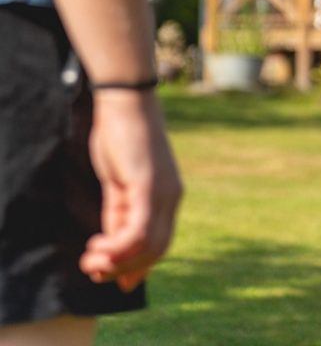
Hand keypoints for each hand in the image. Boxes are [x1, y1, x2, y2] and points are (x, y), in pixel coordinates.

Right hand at [78, 91, 182, 291]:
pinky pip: (138, 232)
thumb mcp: (119, 183)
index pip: (160, 243)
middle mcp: (171, 196)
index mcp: (167, 195)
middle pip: (156, 250)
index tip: (110, 276)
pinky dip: (118, 248)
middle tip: (93, 271)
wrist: (124, 102)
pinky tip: (97, 247)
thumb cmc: (120, 137)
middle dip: (124, 269)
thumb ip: (120, 213)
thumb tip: (113, 251)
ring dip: (117, 263)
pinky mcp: (149, 187)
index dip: (137, 266)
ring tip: (91, 262)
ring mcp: (163, 192)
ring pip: (148, 247)